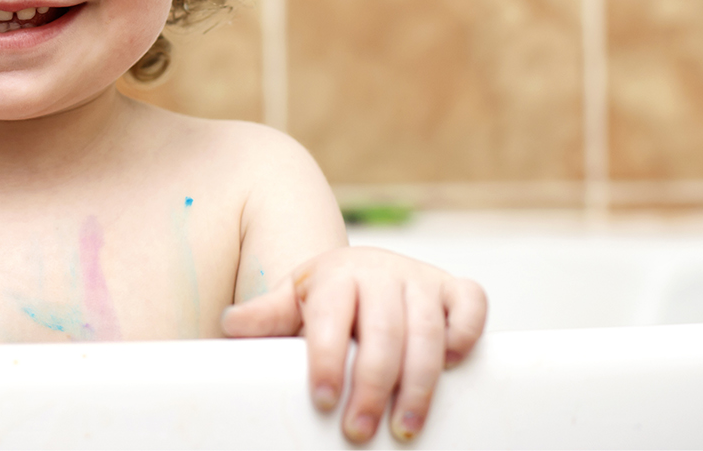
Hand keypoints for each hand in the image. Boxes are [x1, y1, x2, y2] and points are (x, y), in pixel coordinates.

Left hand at [220, 246, 486, 441]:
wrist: (365, 272)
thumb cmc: (327, 299)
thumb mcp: (293, 304)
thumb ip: (267, 317)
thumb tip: (231, 325)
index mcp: (337, 276)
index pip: (331, 318)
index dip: (327, 359)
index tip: (321, 399)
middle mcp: (382, 272)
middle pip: (382, 332)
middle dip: (372, 386)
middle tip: (358, 431)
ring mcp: (421, 279)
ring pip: (427, 330)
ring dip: (419, 383)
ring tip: (404, 427)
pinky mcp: (454, 288)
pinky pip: (471, 304)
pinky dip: (466, 333)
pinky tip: (452, 367)